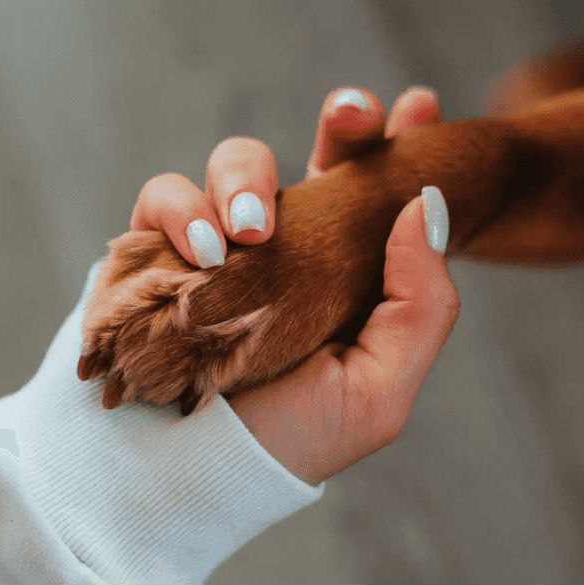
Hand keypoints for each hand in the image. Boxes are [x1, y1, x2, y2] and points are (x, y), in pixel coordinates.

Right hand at [128, 86, 459, 485]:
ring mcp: (217, 246)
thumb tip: (428, 205)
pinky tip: (201, 250)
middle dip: (341, 123)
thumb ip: (419, 305)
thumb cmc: (284, 441)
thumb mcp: (377, 390)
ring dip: (244, 178)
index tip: (420, 106)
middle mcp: (281, 250)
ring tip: (247, 232)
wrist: (183, 479)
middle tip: (353, 114)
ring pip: (234, 163)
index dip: (396, 144)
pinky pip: (163, 197)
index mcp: (338, 274)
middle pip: (313, 156)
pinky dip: (180, 211)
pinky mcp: (155, 251)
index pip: (372, 195)